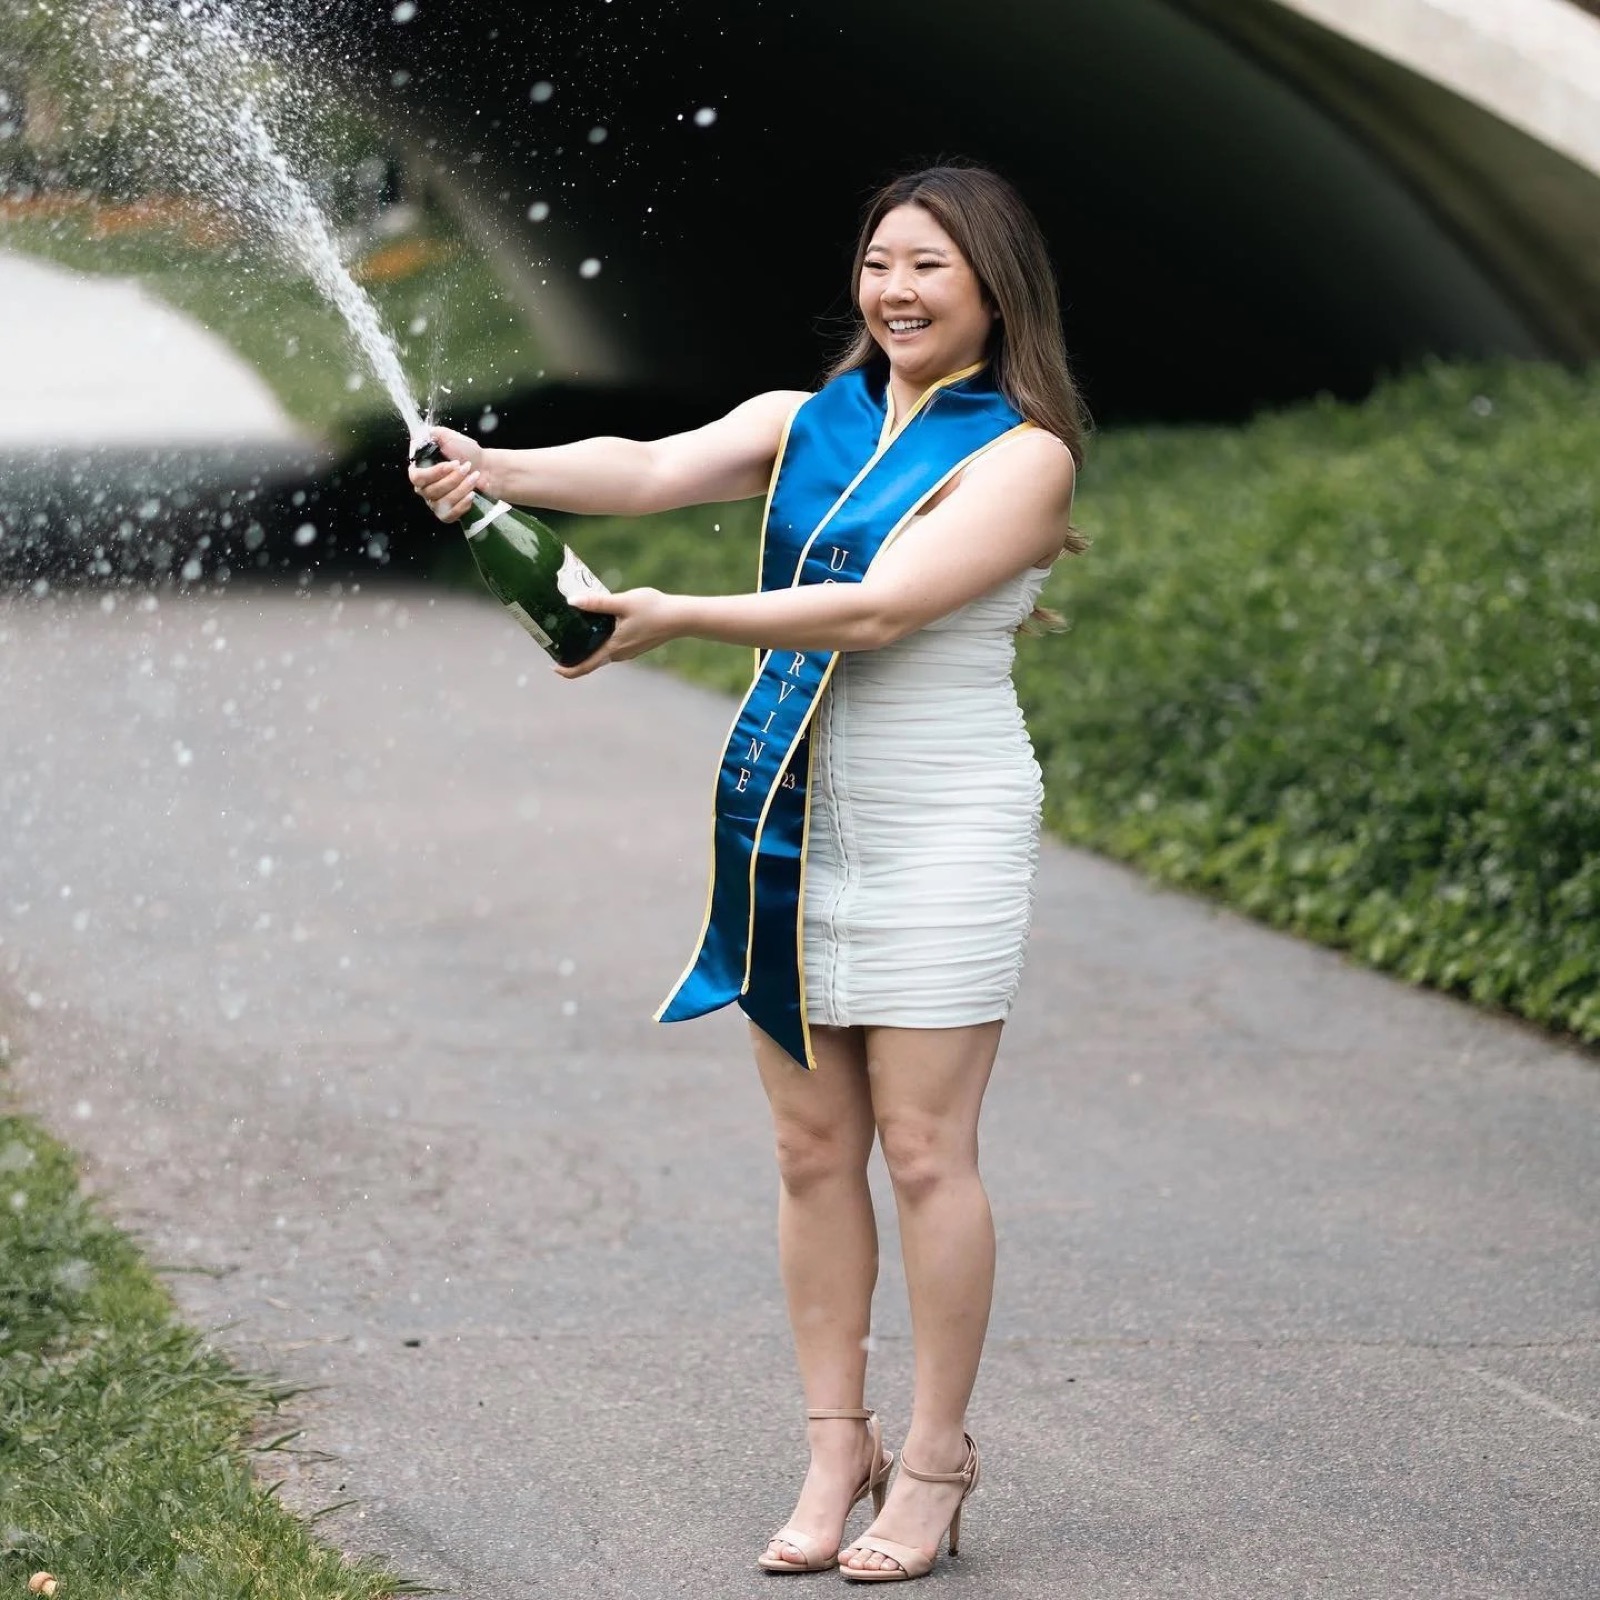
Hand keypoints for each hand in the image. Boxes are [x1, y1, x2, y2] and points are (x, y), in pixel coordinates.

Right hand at [408, 426, 485, 522]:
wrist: (486, 468)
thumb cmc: (467, 453)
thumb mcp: (449, 437)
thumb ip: (433, 434)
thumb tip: (422, 434)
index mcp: (420, 470)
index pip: (416, 477)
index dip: (435, 472)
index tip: (453, 464)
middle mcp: (424, 488)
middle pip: (430, 491)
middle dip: (453, 479)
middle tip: (466, 467)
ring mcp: (434, 503)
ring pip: (442, 502)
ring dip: (461, 488)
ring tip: (474, 476)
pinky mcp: (446, 514)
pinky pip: (449, 515)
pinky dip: (462, 504)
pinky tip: (472, 494)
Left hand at [553, 588, 683, 678]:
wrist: (681, 617)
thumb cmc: (654, 610)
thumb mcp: (623, 602)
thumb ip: (597, 603)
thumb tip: (572, 601)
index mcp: (613, 648)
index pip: (586, 667)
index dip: (567, 670)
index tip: (553, 667)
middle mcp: (620, 654)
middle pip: (591, 658)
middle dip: (575, 651)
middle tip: (559, 638)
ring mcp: (628, 651)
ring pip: (603, 650)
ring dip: (589, 643)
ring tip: (576, 627)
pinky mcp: (635, 645)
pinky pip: (613, 645)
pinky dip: (602, 639)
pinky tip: (600, 623)